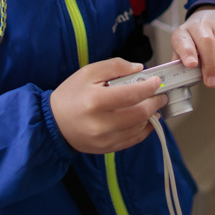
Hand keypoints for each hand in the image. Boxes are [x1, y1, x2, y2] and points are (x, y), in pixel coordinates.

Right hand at [50, 58, 167, 153]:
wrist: (53, 123)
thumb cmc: (71, 95)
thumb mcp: (88, 72)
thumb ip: (115, 66)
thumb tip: (139, 69)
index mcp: (95, 101)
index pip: (131, 94)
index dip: (149, 87)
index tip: (156, 81)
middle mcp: (101, 124)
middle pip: (140, 114)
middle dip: (155, 102)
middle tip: (161, 94)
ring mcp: (105, 139)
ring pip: (139, 127)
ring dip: (151, 115)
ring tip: (151, 105)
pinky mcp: (107, 148)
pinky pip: (134, 140)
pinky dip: (144, 128)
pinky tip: (146, 119)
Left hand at [171, 8, 214, 94]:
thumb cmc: (197, 33)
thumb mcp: (185, 42)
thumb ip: (181, 60)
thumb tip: (179, 80)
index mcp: (185, 31)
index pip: (184, 40)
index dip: (187, 52)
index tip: (190, 64)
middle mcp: (202, 27)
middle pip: (207, 44)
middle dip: (210, 66)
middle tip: (210, 83)